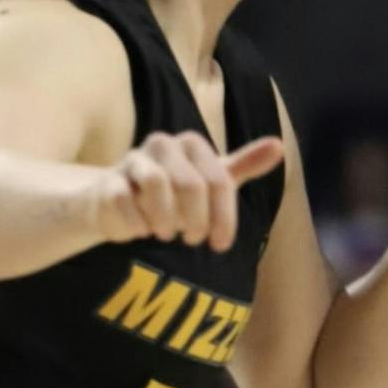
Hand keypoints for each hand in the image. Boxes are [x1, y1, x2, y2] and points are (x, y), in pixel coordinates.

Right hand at [92, 132, 285, 250]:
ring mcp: (132, 161)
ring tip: (167, 233)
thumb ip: (244, 165)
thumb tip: (280, 146)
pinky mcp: (107, 182)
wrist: (116, 201)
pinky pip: (125, 203)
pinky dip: (137, 225)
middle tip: (192, 239)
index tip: (220, 245)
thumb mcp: (211, 180)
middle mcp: (162, 144)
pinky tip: (141, 232)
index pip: (220, 181)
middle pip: (192, 186)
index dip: (224, 217)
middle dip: (196, 221)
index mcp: (191, 143)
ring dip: (166, 221)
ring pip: (156, 187)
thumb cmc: (173, 192)